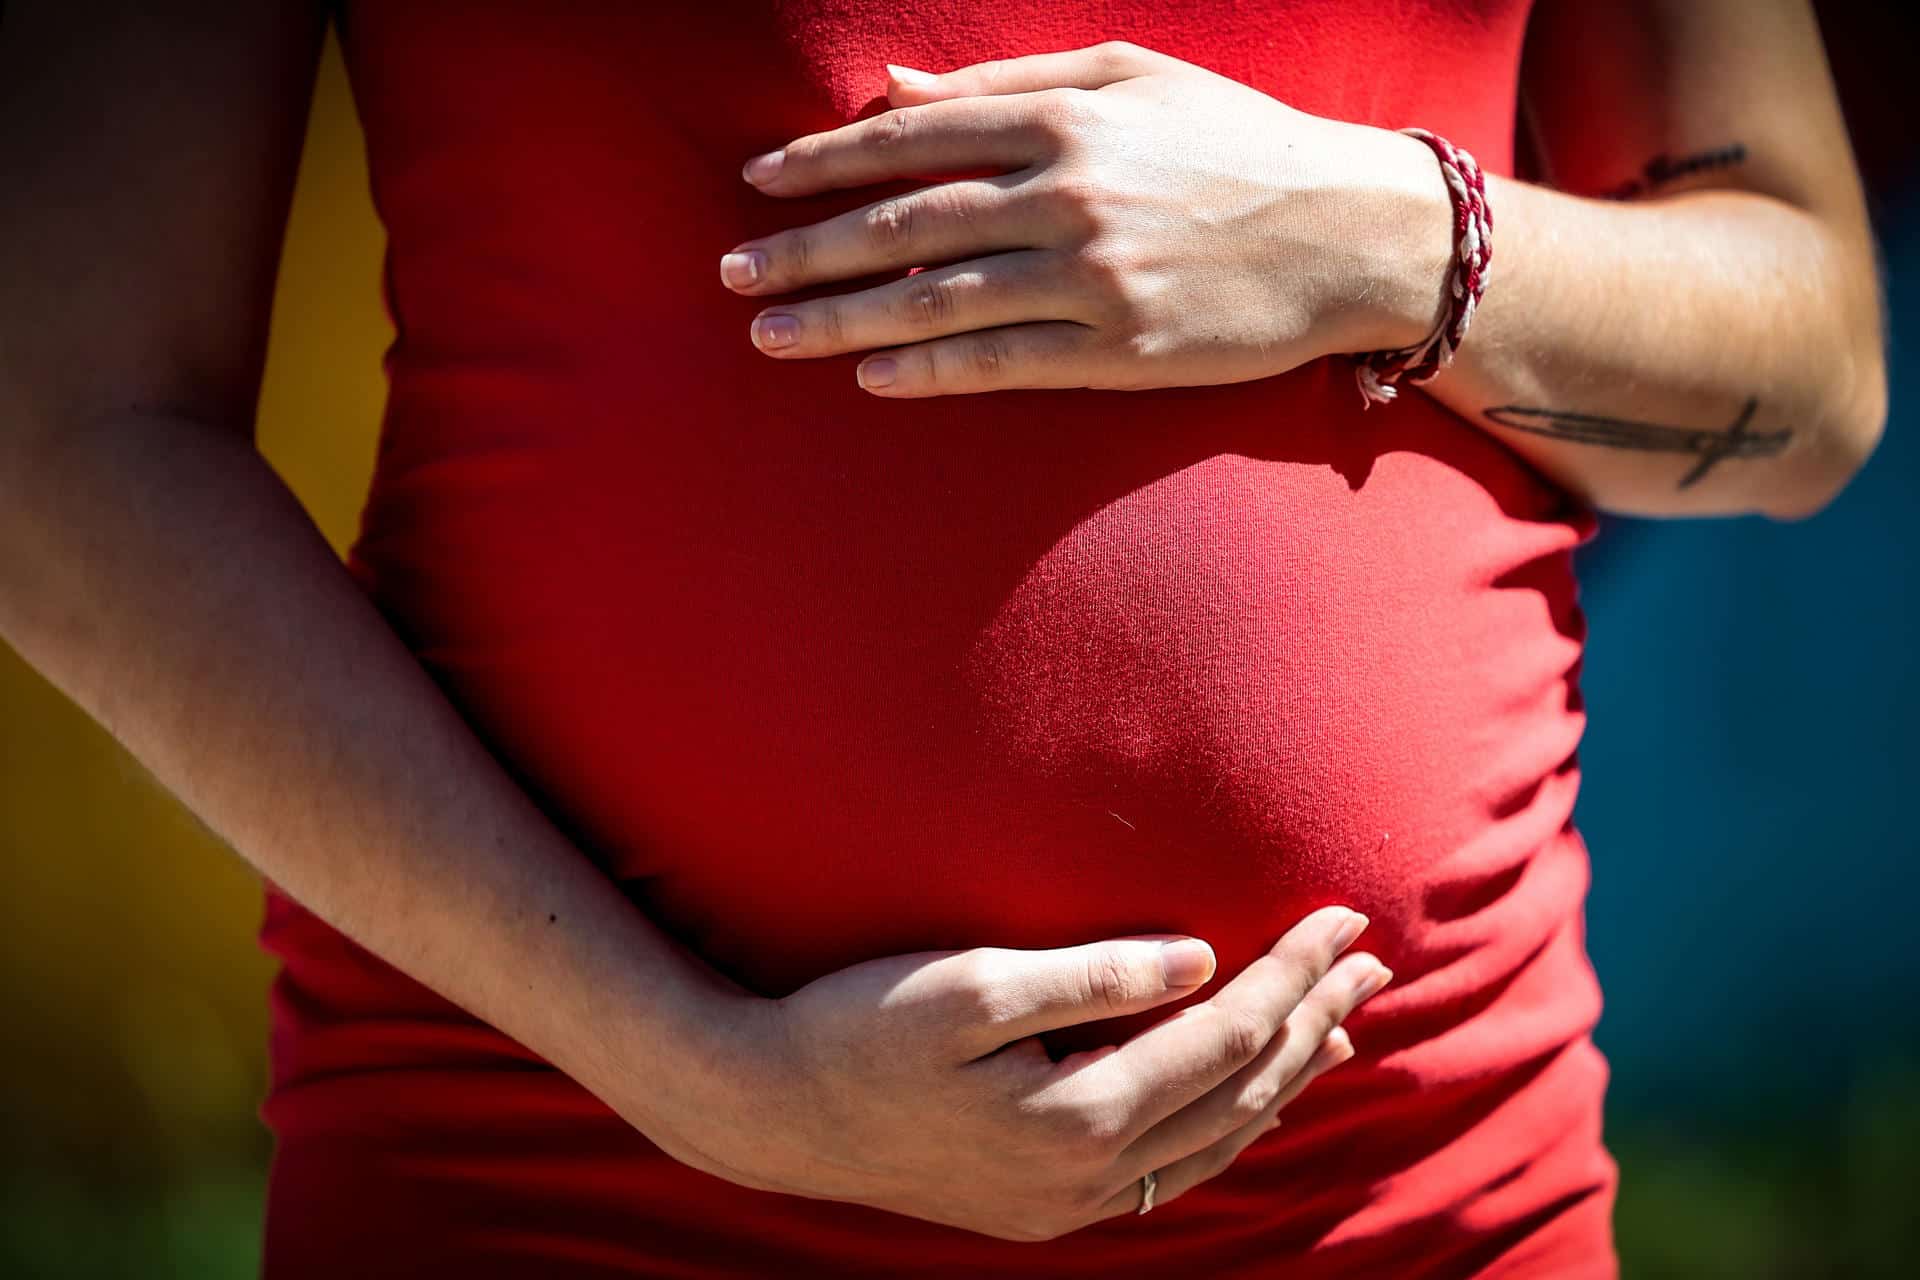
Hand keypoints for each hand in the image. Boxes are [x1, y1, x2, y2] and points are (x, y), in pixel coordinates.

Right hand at [649, 906, 1388, 1241]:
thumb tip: (1199, 958)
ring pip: (1215, 1142)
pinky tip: (1241, 1096)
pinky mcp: (1042, 1204)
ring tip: (1338, 1032)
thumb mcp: (968, 986)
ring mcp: (1066, 1202)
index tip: (1342, 918)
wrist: (768, 1114)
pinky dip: (1225, 1124)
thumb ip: (1091, 976)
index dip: (1292, 973)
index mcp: (1078, 1118)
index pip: (1225, 1035)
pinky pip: (1170, 1169)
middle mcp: (1088, 1177)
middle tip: (1373, 965)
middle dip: (1311, 1023)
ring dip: (1282, 1080)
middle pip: (1239, 1094)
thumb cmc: (855, 1029)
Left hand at [717, 41, 1450, 397]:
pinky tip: (872, 378)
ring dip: (841, 320)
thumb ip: (1009, 83)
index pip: (911, 138)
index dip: (823, 162)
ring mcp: (1093, 278)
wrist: (1354, 233)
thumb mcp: (1133, 77)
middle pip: (903, 223)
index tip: (756, 184)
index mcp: (1066, 118)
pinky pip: (1002, 363)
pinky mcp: (1120, 350)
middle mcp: (1068, 195)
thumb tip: (892, 91)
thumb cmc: (1240, 143)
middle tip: (730, 272)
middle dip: (805, 249)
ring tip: (769, 334)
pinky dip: (929, 371)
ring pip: (936, 299)